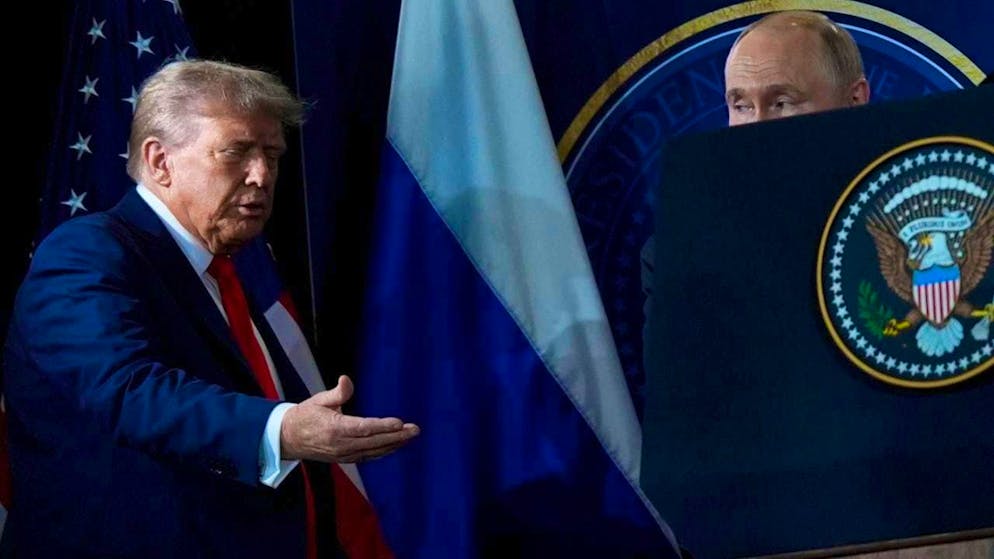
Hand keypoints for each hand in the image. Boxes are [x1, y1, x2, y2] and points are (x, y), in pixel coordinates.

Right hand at [280, 375, 418, 462]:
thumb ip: (337, 392)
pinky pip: (369, 456)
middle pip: (373, 442)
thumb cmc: (305, 416)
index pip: (363, 428)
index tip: (399, 423)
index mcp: (334, 429)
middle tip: (415, 430)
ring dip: (394, 444)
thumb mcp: (319, 400)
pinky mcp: (346, 459)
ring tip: (411, 436)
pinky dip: (384, 451)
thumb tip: (346, 379)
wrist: (288, 439)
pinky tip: (396, 445)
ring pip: (374, 451)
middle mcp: (341, 445)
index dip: (382, 426)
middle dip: (396, 436)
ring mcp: (344, 454)